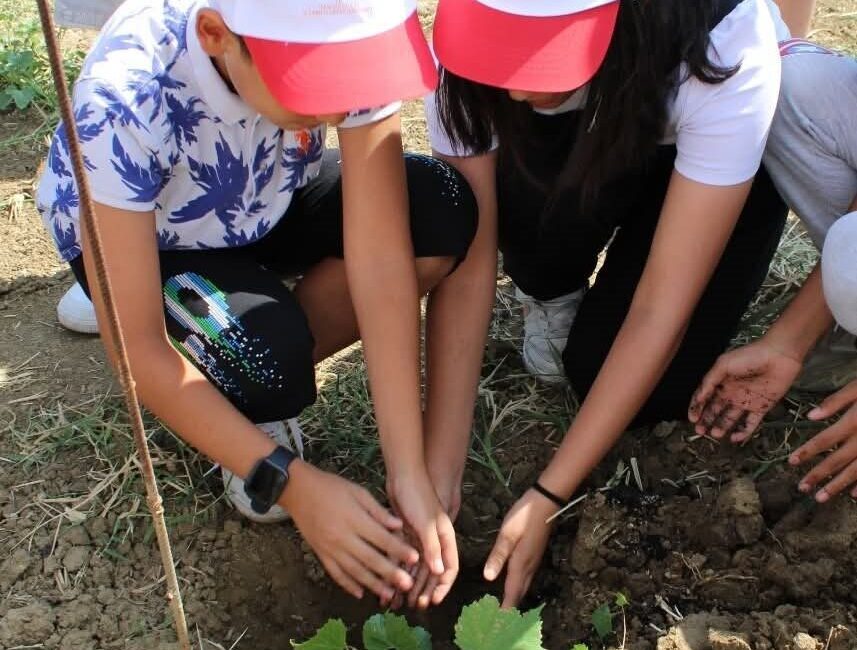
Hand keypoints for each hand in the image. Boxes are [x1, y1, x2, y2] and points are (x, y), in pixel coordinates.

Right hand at [284, 463, 418, 600]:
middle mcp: (342, 537)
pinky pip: (336, 573)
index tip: (415, 558)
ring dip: (373, 584)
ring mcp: (330, 548)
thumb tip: (398, 525)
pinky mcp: (321, 554)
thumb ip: (378, 511)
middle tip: (407, 584)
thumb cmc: (331, 488)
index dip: (399, 549)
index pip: (381, 538)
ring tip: (389, 594)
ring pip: (354, 571)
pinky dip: (348, 585)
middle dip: (390, 573)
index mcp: (354, 519)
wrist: (298, 490)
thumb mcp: (358, 492)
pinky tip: (360, 593)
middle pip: (370, 558)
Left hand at [387, 473, 458, 608]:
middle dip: (425, 589)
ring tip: (399, 600)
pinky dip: (398, 570)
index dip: (443, 586)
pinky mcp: (406, 534)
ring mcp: (420, 537)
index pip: (450, 568)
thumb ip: (433, 547)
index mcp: (446, 537)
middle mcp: (435, 540)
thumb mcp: (426, 522)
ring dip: (410, 583)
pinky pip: (404, 558)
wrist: (402, 473)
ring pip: (417, 567)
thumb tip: (440, 573)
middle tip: (414, 606)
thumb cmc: (419, 495)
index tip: (433, 601)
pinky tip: (388, 581)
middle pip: (432, 571)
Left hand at [484, 489, 556, 608]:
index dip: (506, 607)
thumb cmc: (524, 516)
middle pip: (520, 592)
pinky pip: (528, 576)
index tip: (499, 620)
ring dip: (516, 596)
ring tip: (506, 606)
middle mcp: (530, 565)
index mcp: (521, 563)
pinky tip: (515, 583)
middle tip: (501, 617)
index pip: (513, 591)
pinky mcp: (536, 553)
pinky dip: (520, 586)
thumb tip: (489, 578)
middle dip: (512, 605)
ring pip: (525, 584)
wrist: (546, 502)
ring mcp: (535, 559)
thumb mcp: (507, 533)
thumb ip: (498, 556)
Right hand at [689, 340, 802, 441]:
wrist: (779, 356)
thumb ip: (709, 380)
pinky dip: (743, 432)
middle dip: (706, 420)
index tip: (692, 418)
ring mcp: (746, 401)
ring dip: (722, 427)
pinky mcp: (761, 407)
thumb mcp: (723, 364)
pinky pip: (751, 423)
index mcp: (721, 381)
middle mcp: (731, 393)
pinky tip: (735, 438)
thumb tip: (698, 397)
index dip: (696, 408)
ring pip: (730, 418)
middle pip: (715, 410)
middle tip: (699, 431)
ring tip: (715, 434)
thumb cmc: (750, 356)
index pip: (705, 397)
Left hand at [790, 379, 856, 502]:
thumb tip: (810, 416)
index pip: (824, 440)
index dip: (807, 452)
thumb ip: (835, 401)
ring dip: (837, 486)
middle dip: (818, 475)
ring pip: (855, 472)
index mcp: (854, 422)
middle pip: (837, 460)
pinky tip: (854, 495)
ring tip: (820, 498)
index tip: (791, 462)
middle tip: (802, 488)